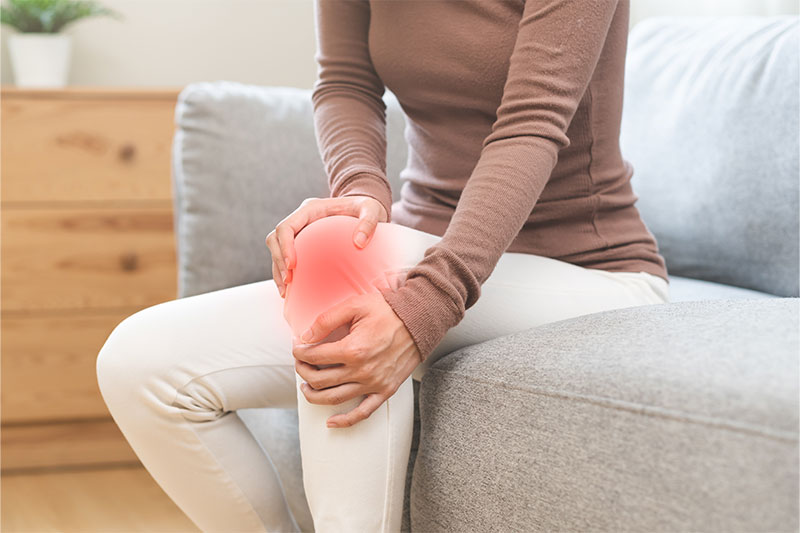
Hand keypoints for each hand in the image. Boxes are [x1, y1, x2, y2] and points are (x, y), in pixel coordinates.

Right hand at [265, 195, 387, 297]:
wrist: (365, 211)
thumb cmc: (366, 208)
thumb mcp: (372, 210)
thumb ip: (369, 222)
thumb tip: (359, 243)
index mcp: (310, 209)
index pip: (286, 226)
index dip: (284, 246)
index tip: (292, 265)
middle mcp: (301, 219)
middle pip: (275, 238)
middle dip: (278, 261)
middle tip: (288, 281)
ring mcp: (300, 231)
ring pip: (276, 249)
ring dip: (277, 270)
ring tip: (286, 291)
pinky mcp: (302, 243)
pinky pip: (285, 257)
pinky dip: (284, 273)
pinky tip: (290, 290)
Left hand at [292, 292, 420, 427]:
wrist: (419, 321)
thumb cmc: (388, 310)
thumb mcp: (355, 305)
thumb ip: (326, 320)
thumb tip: (305, 337)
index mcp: (353, 349)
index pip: (314, 356)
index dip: (300, 351)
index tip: (297, 346)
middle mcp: (362, 371)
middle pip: (320, 380)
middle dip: (302, 371)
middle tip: (300, 362)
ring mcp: (374, 384)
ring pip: (334, 399)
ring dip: (314, 395)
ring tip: (306, 386)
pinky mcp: (385, 391)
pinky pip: (363, 413)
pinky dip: (345, 421)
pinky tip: (331, 422)